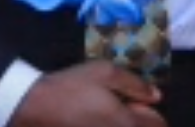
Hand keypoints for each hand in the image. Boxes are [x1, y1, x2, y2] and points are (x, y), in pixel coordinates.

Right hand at [8, 61, 165, 126]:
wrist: (35, 107)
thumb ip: (135, 84)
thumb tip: (157, 96)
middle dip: (144, 123)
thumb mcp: (105, 72)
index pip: (159, 126)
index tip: (142, 105)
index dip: (155, 115)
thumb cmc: (73, 86)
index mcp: (127, 122)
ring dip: (127, 125)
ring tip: (114, 115)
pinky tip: (98, 121)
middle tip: (130, 111)